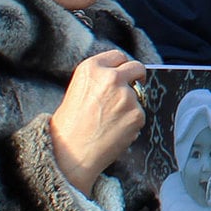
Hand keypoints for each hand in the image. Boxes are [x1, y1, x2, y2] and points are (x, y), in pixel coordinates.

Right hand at [51, 50, 145, 195]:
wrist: (70, 153)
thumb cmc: (70, 125)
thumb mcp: (79, 89)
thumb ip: (100, 79)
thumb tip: (123, 76)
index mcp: (91, 68)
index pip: (118, 56)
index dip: (121, 67)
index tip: (122, 75)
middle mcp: (111, 77)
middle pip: (137, 67)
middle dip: (136, 78)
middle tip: (130, 90)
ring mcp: (126, 95)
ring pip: (139, 95)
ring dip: (130, 106)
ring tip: (109, 122)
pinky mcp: (137, 113)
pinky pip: (140, 115)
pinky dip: (131, 123)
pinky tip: (114, 131)